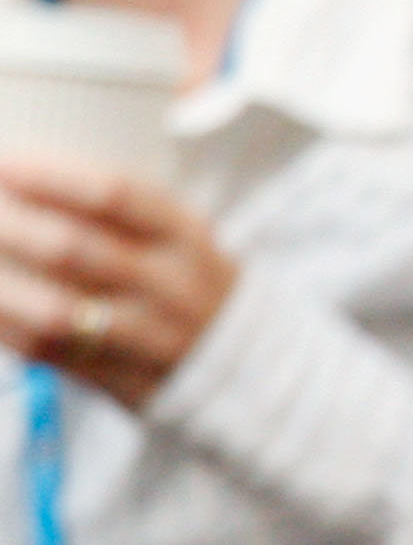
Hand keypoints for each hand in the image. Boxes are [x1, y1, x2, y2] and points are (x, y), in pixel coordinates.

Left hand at [0, 153, 235, 408]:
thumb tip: (23, 166)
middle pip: (74, 249)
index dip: (49, 175)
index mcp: (187, 238)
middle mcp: (173, 288)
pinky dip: (4, 326)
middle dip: (7, 224)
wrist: (255, 374)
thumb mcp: (181, 237)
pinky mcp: (126, 381)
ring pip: (56, 309)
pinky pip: (50, 353)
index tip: (3, 163)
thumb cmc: (190, 286)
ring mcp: (151, 340)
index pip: (115, 194)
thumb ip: (117, 206)